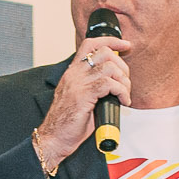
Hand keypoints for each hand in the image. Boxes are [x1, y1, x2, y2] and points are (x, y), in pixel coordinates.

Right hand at [35, 36, 131, 166]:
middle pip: (104, 52)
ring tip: (124, 94)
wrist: (53, 138)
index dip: (111, 41)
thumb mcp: (80, 98)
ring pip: (109, 67)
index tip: (125, 45)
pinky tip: (122, 101)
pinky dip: (121, 92)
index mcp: (73, 72)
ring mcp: (78, 83)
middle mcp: (74, 74)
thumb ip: (93, 87)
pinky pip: (109, 84)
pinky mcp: (83, 95)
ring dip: (124, 81)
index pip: (90, 44)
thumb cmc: (67, 123)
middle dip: (122, 66)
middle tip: (125, 83)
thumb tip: (115, 84)